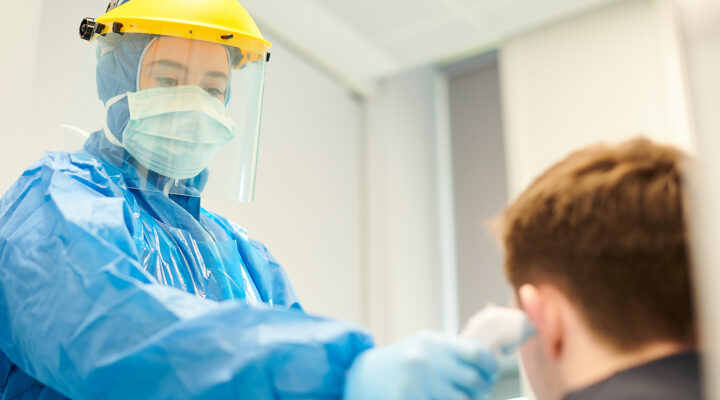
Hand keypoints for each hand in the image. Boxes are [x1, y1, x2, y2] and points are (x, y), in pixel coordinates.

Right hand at [343, 331, 498, 399]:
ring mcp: (414, 382)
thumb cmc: (403, 362)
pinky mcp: (407, 399)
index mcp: (432, 342)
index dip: (490, 368)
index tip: (490, 376)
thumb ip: (454, 353)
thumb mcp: (426, 347)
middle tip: (478, 393)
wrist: (363, 375)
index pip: (477, 354)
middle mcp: (424, 359)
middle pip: (473, 381)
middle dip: (481, 391)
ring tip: (457, 397)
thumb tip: (489, 370)